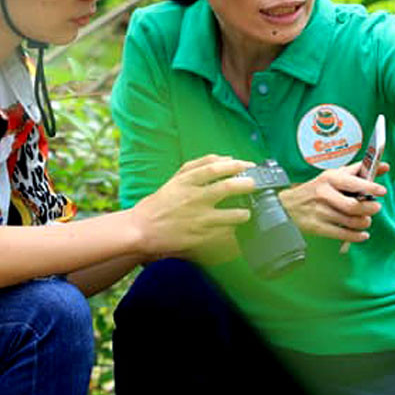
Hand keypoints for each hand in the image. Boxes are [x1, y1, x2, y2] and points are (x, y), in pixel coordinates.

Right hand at [131, 156, 256, 259]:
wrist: (141, 229)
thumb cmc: (160, 203)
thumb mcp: (176, 178)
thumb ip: (199, 165)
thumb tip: (226, 158)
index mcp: (186, 182)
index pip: (214, 168)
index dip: (234, 165)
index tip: (247, 166)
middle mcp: (193, 199)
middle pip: (226, 188)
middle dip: (246, 185)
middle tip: (254, 186)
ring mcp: (197, 219)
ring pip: (230, 215)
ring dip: (244, 213)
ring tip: (247, 213)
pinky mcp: (199, 236)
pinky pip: (223, 233)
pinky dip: (233, 230)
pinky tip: (237, 229)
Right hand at [281, 165, 385, 247]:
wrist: (287, 205)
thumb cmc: (316, 189)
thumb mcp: (334, 176)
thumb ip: (359, 171)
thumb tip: (384, 166)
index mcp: (330, 178)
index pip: (353, 182)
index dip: (370, 187)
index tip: (381, 191)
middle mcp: (324, 194)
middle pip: (353, 205)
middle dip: (369, 209)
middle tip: (375, 208)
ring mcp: (320, 211)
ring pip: (350, 221)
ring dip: (364, 223)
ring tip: (366, 220)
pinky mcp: (317, 226)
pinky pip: (342, 234)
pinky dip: (356, 236)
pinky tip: (361, 234)